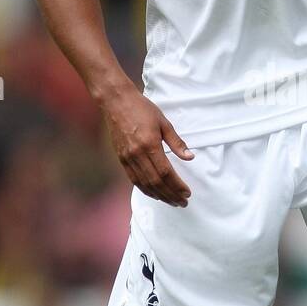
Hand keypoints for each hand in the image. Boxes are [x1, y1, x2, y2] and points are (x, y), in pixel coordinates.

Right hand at [102, 86, 193, 204]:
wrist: (116, 102)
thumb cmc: (142, 109)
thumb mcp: (164, 122)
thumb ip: (177, 142)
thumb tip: (190, 157)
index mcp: (150, 144)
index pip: (166, 172)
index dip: (177, 185)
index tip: (187, 193)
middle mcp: (137, 154)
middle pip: (156, 182)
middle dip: (171, 195)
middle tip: (182, 203)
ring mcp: (127, 158)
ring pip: (145, 184)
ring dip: (159, 196)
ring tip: (172, 202)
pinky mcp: (122, 158)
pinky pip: (134, 179)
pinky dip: (145, 189)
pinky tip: (155, 194)